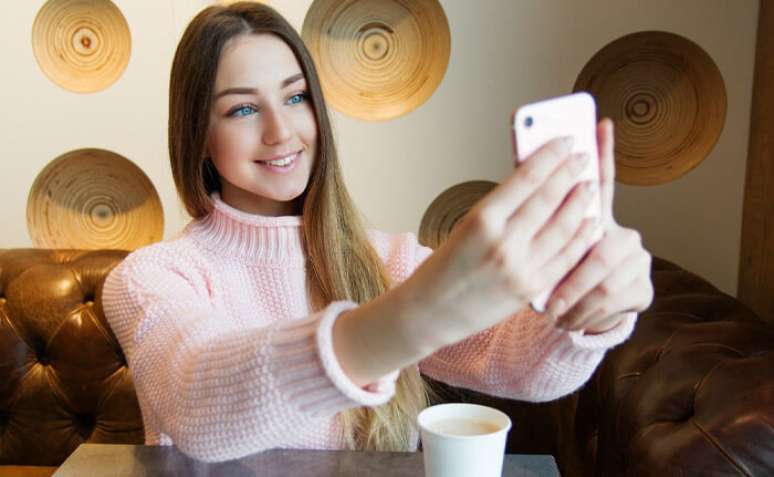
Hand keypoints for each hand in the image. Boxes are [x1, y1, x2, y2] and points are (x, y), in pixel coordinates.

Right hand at [400, 111, 601, 348]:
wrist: (430, 312)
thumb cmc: (444, 266)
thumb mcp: (465, 227)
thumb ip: (501, 208)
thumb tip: (537, 182)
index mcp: (481, 220)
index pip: (526, 178)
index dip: (550, 156)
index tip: (565, 141)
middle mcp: (502, 242)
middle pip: (549, 199)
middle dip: (570, 174)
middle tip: (584, 158)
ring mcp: (520, 268)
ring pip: (563, 228)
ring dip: (580, 204)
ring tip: (589, 186)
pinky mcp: (531, 289)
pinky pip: (565, 258)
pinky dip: (581, 237)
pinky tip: (589, 222)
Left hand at [545, 119, 653, 333]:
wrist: (585, 314)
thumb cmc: (555, 276)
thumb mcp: (548, 254)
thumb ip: (543, 227)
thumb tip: (522, 188)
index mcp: (597, 219)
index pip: (602, 179)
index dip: (604, 152)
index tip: (601, 122)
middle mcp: (621, 234)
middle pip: (599, 245)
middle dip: (569, 275)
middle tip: (547, 298)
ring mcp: (636, 259)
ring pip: (604, 277)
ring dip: (574, 300)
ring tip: (552, 316)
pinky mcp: (644, 288)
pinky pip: (613, 300)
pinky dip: (586, 314)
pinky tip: (569, 323)